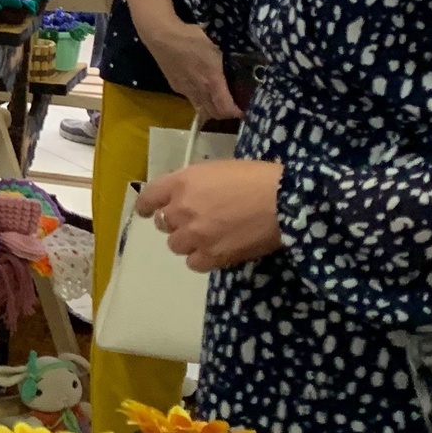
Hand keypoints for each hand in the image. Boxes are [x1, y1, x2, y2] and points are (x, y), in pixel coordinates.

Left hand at [135, 159, 283, 271]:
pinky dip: (202, 258)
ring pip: (176, 245)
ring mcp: (195, 235)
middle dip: (174, 222)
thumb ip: (196, 183)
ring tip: (208, 237)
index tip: (147, 211)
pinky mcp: (211, 256)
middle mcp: (181, 209)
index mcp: (182, 182)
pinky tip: (216, 251)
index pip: (149, 196)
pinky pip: (193, 263)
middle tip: (192, 221)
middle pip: (162, 223)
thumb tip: (190, 196)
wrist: (285, 201)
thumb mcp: (219, 169)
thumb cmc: (258, 177)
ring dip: (188, 241)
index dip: (146, 206)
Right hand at [139, 17, 239, 121]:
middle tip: (234, 105)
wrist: (163, 37)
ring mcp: (186, 91)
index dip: (236, 113)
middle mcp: (199, 91)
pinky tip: (201, 88)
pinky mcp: (176, 87)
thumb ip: (226, 64)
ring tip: (219, 101)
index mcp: (212, 81)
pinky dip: (200, 100)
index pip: (225, 108)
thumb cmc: (192, 38)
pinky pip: (192, 100)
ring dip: (212, 109)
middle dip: (226, 113)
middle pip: (214, 113)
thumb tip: (237, 71)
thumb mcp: (216, 49)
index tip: (245, 109)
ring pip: (202, 110)